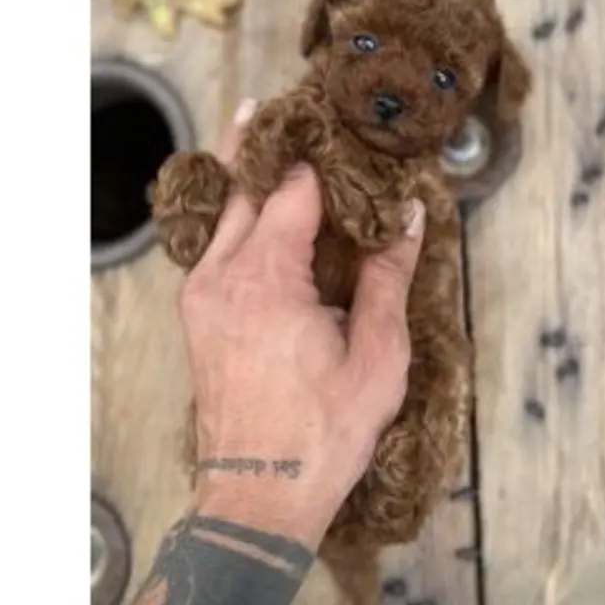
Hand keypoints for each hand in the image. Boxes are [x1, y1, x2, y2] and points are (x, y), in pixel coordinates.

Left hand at [179, 100, 426, 549]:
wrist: (258, 498)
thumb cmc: (320, 435)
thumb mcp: (376, 357)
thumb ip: (387, 278)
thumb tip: (408, 218)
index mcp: (266, 281)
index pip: (294, 191)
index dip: (324, 158)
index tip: (346, 130)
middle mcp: (222, 277)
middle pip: (245, 186)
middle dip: (271, 145)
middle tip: (291, 106)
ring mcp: (201, 295)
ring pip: (222, 211)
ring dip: (246, 173)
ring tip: (264, 129)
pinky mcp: (196, 314)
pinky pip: (213, 243)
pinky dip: (234, 213)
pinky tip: (254, 202)